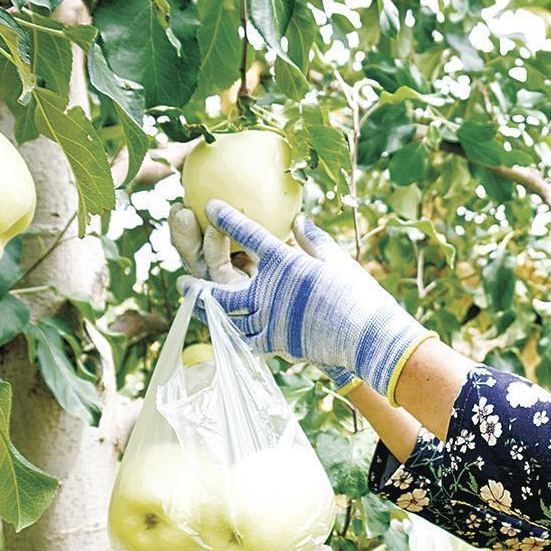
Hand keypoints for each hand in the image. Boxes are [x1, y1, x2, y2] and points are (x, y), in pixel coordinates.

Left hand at [176, 199, 434, 402]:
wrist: (368, 335)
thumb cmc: (357, 293)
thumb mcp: (336, 260)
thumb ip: (314, 239)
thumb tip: (299, 220)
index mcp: (285, 263)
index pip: (248, 234)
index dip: (227, 218)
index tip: (210, 206)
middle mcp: (269, 291)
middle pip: (221, 286)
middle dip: (198, 284)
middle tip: (182, 280)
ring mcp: (269, 320)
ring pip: (226, 317)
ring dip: (207, 311)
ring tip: (196, 308)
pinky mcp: (275, 343)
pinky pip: (244, 341)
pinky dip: (230, 337)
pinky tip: (221, 333)